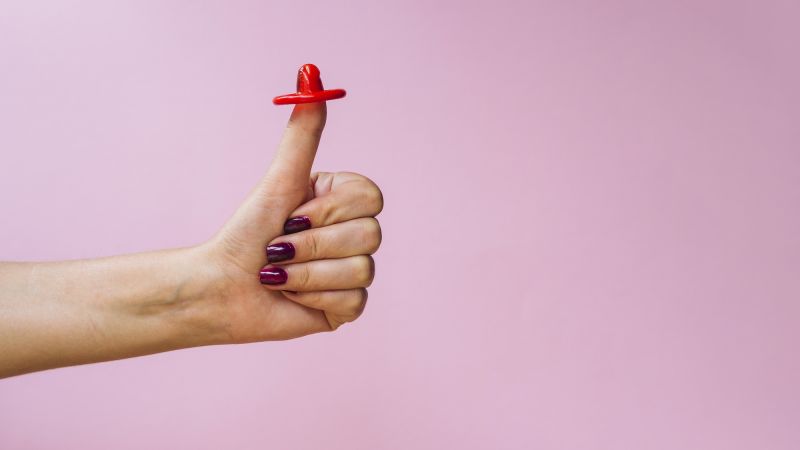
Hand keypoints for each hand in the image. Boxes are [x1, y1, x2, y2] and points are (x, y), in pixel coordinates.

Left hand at [196, 102, 382, 342]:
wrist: (220, 287)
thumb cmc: (245, 232)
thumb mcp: (279, 180)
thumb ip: (302, 133)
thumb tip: (309, 72)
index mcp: (343, 203)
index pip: (372, 197)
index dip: (331, 208)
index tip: (294, 213)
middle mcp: (354, 235)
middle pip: (370, 235)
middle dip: (312, 243)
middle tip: (279, 246)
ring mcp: (353, 272)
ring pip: (361, 269)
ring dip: (306, 272)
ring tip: (280, 273)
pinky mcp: (346, 307)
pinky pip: (352, 300)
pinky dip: (312, 297)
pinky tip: (292, 295)